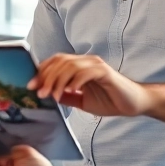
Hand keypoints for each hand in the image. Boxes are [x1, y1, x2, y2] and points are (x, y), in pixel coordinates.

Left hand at [30, 54, 152, 116]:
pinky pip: (86, 72)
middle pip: (60, 62)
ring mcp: (96, 65)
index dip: (41, 72)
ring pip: (70, 66)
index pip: (55, 62)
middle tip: (39, 93)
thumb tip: (47, 96)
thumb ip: (65, 96)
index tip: (30, 86)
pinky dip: (75, 81)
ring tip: (53, 96)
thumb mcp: (81, 101)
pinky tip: (71, 91)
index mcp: (79, 66)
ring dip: (58, 81)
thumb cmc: (109, 100)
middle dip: (46, 77)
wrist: (133, 104)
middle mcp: (86, 62)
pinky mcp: (105, 72)